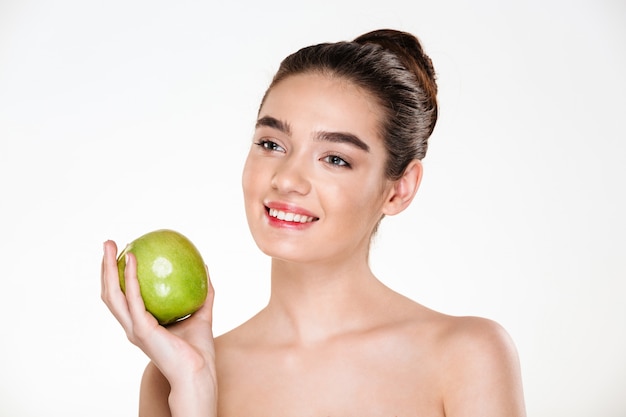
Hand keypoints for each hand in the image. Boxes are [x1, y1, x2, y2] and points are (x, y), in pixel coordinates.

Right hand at [101, 240, 216, 414]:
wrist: (198, 372)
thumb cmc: (199, 349)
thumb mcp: (202, 313)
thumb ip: (203, 292)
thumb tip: (205, 267)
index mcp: (141, 324)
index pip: (122, 296)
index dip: (117, 276)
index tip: (121, 253)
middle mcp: (132, 326)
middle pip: (110, 293)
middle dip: (105, 267)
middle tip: (109, 244)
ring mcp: (133, 328)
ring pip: (112, 295)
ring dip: (108, 269)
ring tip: (111, 247)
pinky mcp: (141, 330)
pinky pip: (133, 298)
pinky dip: (131, 277)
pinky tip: (134, 259)